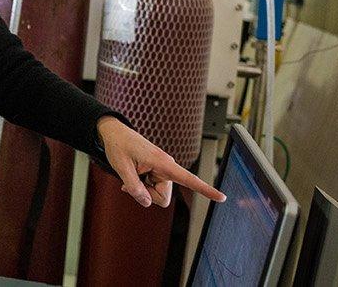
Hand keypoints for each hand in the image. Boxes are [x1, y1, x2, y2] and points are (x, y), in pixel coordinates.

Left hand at [97, 116, 225, 207]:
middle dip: (146, 195)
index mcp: (163, 163)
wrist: (115, 134)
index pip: (189, 178)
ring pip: (156, 196)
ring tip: (133, 172)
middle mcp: (167, 168)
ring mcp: (162, 171)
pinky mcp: (157, 174)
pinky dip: (141, 187)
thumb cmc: (119, 147)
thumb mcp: (121, 168)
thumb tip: (146, 203)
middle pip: (162, 198)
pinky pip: (151, 190)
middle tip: (131, 181)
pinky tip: (133, 175)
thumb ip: (133, 187)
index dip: (205, 189)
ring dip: (142, 189)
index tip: (222, 197)